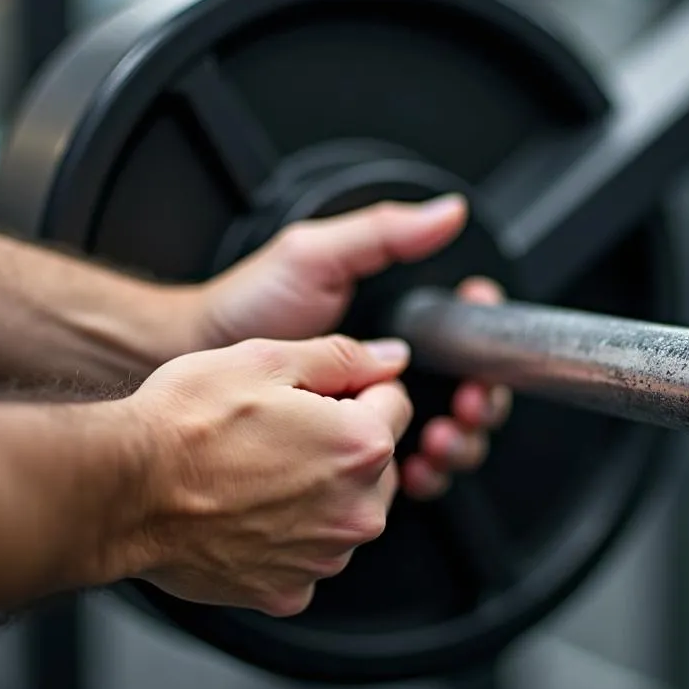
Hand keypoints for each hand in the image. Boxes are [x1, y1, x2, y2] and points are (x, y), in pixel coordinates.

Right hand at [114, 334, 412, 616]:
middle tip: (279, 431)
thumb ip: (342, 357)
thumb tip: (388, 359)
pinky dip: (286, 537)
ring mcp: (323, 558)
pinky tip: (245, 512)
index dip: (355, 389)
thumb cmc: (185, 424)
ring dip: (318, 492)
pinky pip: (306, 556)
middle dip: (341, 444)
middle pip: (376, 465)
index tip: (319, 394)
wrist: (123, 490)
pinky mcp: (286, 590)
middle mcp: (356, 511)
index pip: (396, 404)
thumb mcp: (266, 359)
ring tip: (255, 471)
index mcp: (361, 447)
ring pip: (343, 511)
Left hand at [194, 195, 511, 498]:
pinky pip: (413, 473)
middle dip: (482, 404)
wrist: (198, 358)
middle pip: (474, 393)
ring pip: (454, 437)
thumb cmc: (251, 303)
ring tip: (440, 440)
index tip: (485, 344)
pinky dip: (428, 475)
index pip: (470, 333)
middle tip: (466, 404)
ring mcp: (382, 414)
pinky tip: (416, 471)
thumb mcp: (316, 256)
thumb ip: (382, 233)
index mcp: (402, 321)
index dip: (490, 342)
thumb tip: (447, 213)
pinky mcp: (358, 453)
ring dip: (462, 443)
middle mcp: (400, 370)